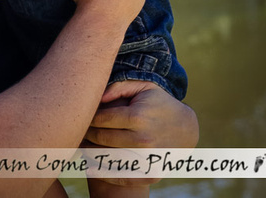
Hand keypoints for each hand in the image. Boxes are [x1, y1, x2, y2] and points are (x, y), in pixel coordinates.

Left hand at [84, 80, 198, 185]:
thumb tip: (97, 96)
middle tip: (78, 131)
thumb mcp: (143, 87)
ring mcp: (147, 159)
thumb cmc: (158, 104)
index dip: (87, 117)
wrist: (186, 128)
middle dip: (86, 134)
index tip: (81, 116)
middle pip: (101, 139)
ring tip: (82, 146)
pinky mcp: (152, 173)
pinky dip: (104, 174)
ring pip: (108, 158)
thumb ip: (118, 87)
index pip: (100, 119)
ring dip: (90, 154)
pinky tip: (91, 168)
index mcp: (138, 117)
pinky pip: (123, 177)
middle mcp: (142, 139)